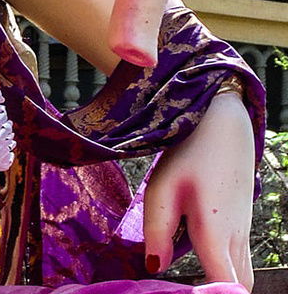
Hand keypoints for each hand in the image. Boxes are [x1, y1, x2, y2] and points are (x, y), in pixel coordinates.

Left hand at [143, 90, 254, 289]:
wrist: (222, 121)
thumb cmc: (188, 152)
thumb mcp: (162, 188)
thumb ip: (157, 232)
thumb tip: (155, 267)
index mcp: (214, 233)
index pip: (225, 286)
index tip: (190, 292)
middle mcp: (235, 237)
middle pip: (238, 285)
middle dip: (219, 291)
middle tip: (190, 286)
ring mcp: (243, 229)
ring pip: (243, 272)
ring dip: (225, 279)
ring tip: (196, 276)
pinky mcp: (243, 222)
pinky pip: (241, 257)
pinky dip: (228, 266)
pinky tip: (203, 251)